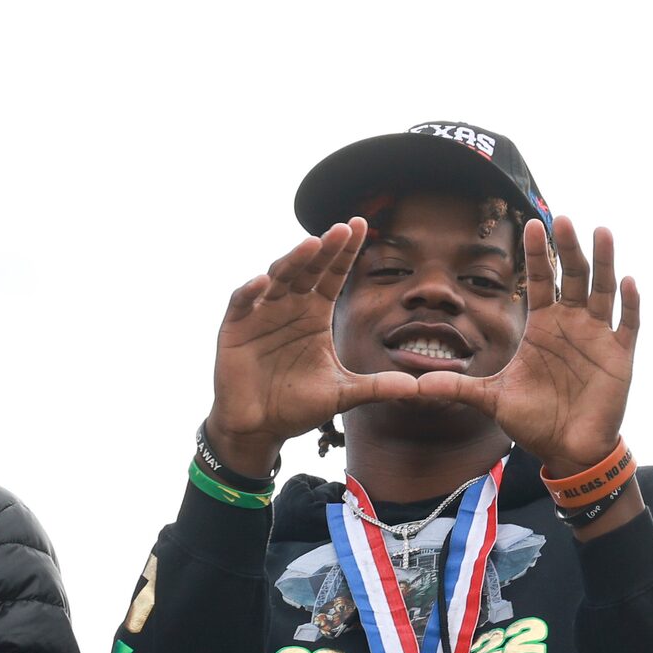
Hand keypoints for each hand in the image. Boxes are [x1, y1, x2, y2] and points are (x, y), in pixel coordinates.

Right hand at [204, 220, 418, 478]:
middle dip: (324, 249)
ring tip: (311, 245)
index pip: (333, 275)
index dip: (346, 252)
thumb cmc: (297, 406)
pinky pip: (242, 303)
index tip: (361, 224)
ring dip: (293, 261)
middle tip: (342, 229)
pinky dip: (250, 291)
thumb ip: (377, 387)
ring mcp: (261, 314)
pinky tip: (263, 281)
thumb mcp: (343, 395)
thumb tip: (418, 388)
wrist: (260, 428)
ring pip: (277, 278)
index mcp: (315, 313)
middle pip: (309, 269)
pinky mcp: (234, 328)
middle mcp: (289, 306)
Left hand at [418, 217, 634, 474]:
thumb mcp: (492, 399)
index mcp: (543, 326)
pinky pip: (628, 323)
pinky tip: (628, 281)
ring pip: (603, 289)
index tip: (532, 226)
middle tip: (565, 220)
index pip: (539, 281)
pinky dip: (629, 303)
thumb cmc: (533, 420)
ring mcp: (598, 336)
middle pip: (573, 276)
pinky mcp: (619, 356)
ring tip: (600, 232)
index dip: (536, 255)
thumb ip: (457, 387)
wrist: (566, 449)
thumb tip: (414, 387)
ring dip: (604, 262)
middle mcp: (571, 323)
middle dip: (568, 249)